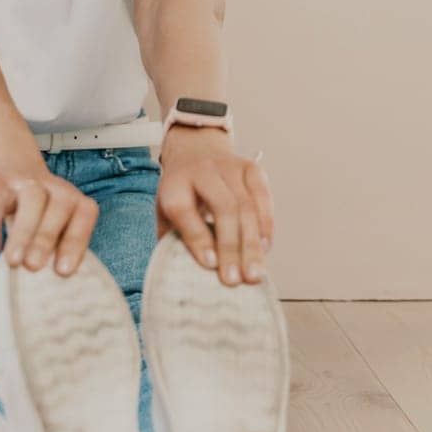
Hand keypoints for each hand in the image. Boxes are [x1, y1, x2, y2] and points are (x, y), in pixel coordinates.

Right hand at [0, 157, 99, 275]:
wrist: (6, 158)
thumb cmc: (35, 207)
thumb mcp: (50, 218)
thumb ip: (54, 245)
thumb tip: (51, 285)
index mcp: (72, 197)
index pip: (84, 214)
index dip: (75, 242)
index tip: (64, 271)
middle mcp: (52, 186)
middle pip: (58, 208)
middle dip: (46, 239)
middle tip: (33, 268)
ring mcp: (23, 180)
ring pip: (31, 202)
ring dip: (23, 233)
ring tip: (13, 261)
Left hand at [156, 126, 272, 285]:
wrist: (195, 152)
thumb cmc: (181, 193)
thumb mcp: (165, 212)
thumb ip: (171, 239)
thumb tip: (184, 275)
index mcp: (174, 184)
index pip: (184, 210)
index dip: (197, 238)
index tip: (210, 265)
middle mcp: (202, 170)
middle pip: (222, 208)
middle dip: (230, 247)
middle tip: (235, 279)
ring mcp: (229, 166)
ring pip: (246, 206)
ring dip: (252, 244)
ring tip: (254, 274)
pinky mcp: (252, 168)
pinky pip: (264, 198)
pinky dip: (266, 226)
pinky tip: (265, 249)